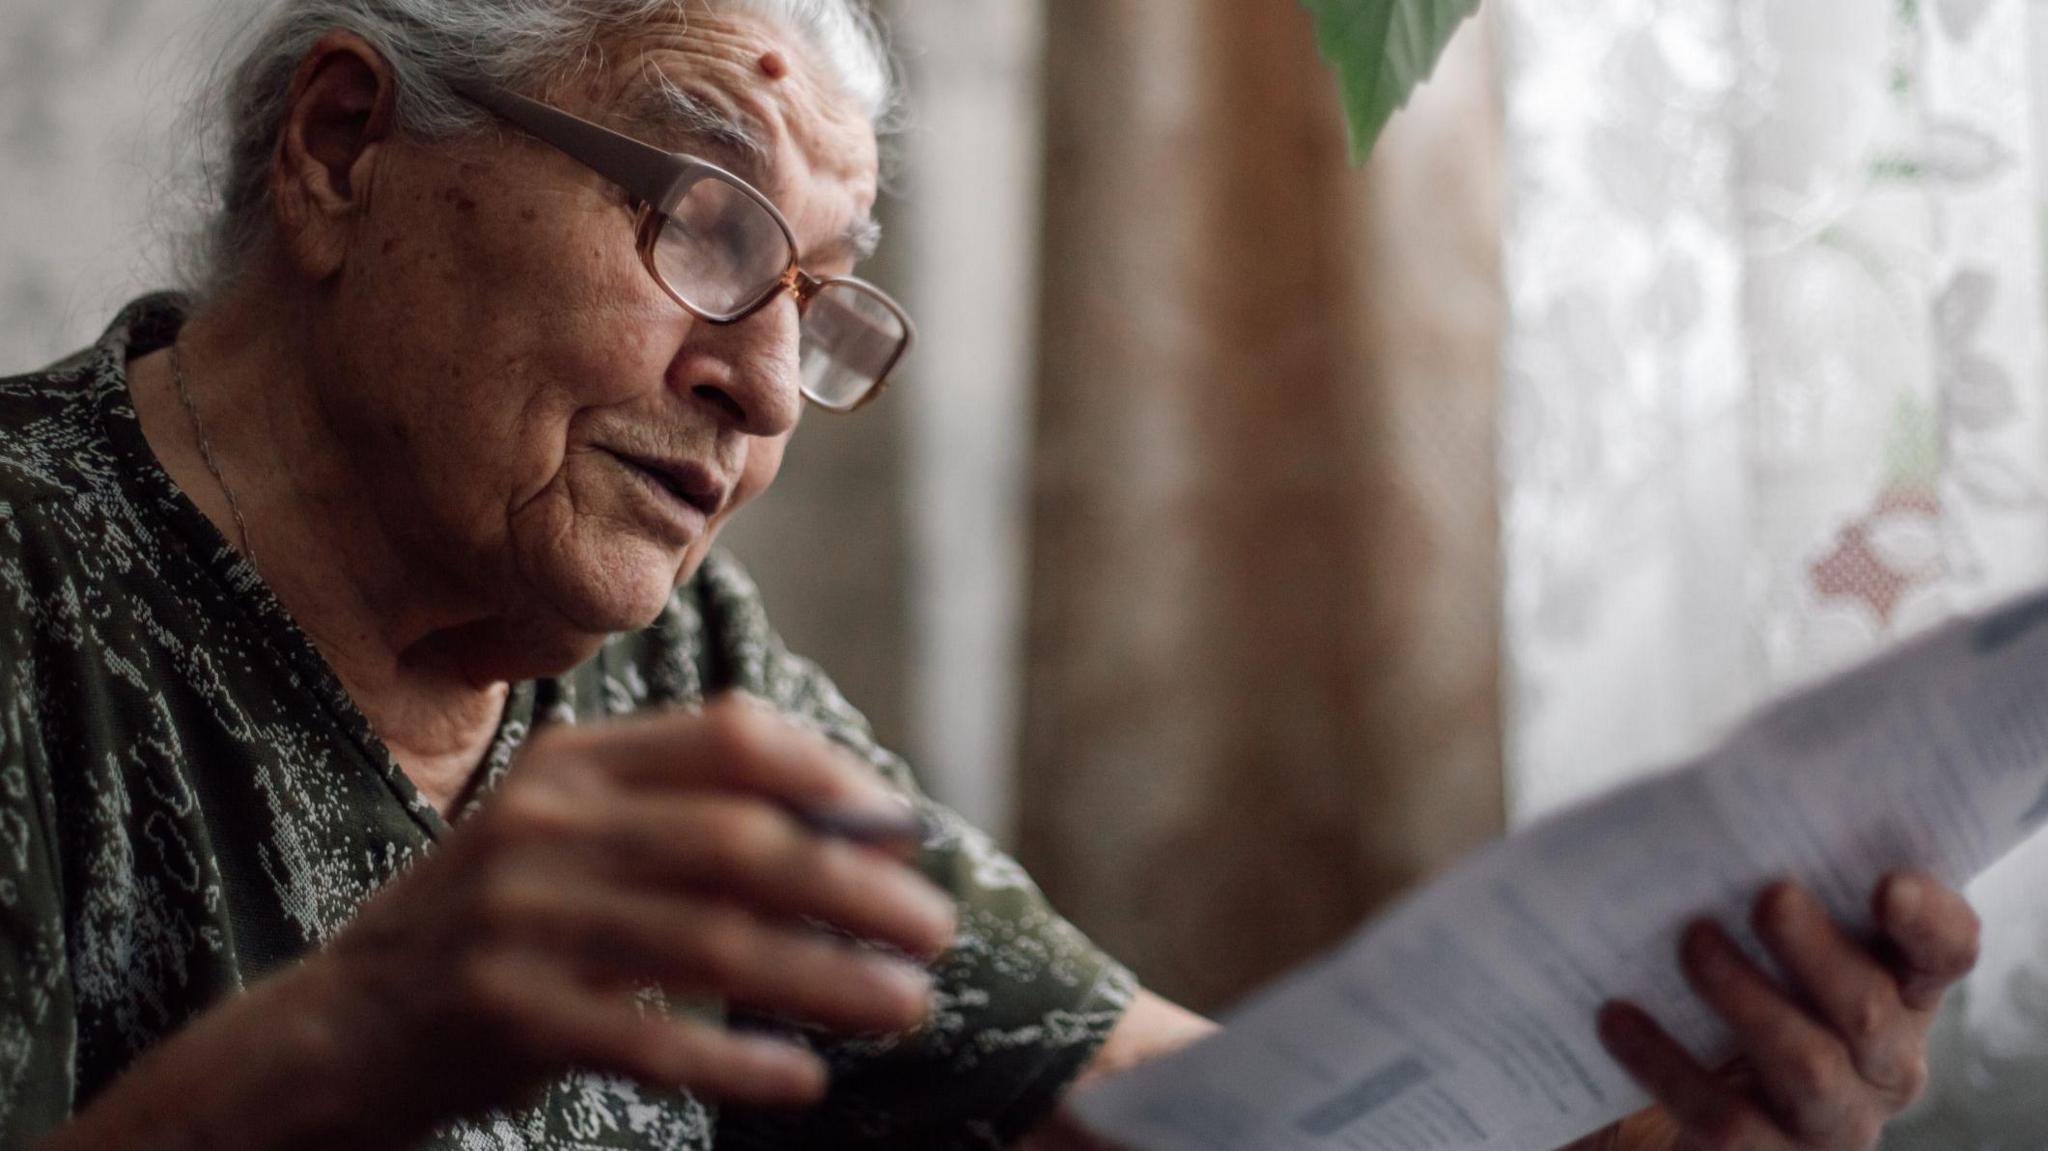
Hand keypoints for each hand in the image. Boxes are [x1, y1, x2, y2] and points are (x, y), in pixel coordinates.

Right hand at [303, 695, 957, 1139]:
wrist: (332, 1029)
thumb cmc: (488, 932)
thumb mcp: (568, 844)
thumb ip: (683, 824)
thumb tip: (853, 837)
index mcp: (572, 765)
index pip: (729, 739)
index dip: (832, 779)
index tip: (903, 829)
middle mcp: (546, 824)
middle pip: (739, 840)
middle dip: (854, 886)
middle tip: (933, 929)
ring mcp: (518, 916)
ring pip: (710, 939)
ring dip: (824, 977)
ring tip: (904, 1005)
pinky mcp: (502, 1012)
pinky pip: (646, 1036)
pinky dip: (733, 1058)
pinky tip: (800, 1077)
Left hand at [1582, 873, 1978, 1150]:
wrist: (1694, 1104)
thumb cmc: (1737, 988)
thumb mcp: (1769, 940)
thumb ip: (1766, 887)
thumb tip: (1701, 811)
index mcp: (1898, 989)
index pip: (1944, 954)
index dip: (1929, 921)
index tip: (1886, 883)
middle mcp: (1882, 1058)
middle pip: (1867, 1007)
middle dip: (1816, 951)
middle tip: (1768, 897)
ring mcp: (1833, 1117)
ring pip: (1805, 1064)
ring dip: (1746, 999)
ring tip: (1693, 944)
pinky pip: (1724, 1118)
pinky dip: (1666, 1064)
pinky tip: (1616, 1018)